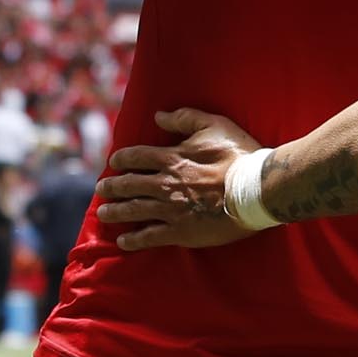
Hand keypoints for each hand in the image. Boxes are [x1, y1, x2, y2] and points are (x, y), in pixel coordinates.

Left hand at [96, 108, 264, 249]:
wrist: (256, 190)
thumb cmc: (239, 156)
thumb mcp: (214, 126)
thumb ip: (185, 118)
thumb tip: (159, 116)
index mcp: (172, 158)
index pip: (137, 156)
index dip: (122, 158)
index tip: (114, 161)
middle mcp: (165, 184)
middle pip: (129, 184)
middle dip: (112, 187)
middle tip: (101, 188)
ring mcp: (170, 209)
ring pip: (133, 210)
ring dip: (115, 212)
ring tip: (103, 213)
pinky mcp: (180, 231)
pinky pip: (150, 236)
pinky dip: (134, 239)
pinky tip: (124, 241)